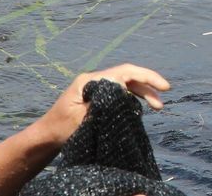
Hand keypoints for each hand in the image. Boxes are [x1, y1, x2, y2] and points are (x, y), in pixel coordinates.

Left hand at [34, 64, 169, 145]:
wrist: (46, 138)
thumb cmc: (61, 129)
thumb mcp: (82, 117)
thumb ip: (104, 101)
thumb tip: (124, 90)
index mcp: (90, 80)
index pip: (125, 72)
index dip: (146, 77)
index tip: (163, 87)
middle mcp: (95, 80)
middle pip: (128, 76)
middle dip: (148, 84)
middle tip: (164, 96)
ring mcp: (96, 88)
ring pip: (126, 84)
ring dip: (142, 92)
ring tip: (158, 106)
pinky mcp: (97, 97)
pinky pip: (120, 92)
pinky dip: (133, 97)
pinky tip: (141, 107)